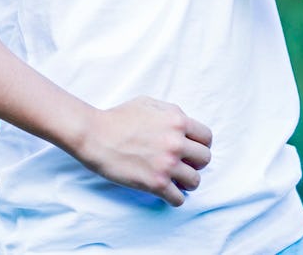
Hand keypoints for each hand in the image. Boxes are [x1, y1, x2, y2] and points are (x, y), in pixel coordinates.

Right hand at [76, 96, 211, 205]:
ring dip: (185, 181)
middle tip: (181, 163)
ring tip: (173, 178)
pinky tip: (164, 190)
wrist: (95, 135)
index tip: (190, 149)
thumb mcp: (148, 103)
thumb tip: (185, 125)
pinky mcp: (156, 183)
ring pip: (195, 181)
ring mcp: (167, 164)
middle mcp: (176, 142)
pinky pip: (179, 199)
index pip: (207, 137)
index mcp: (176, 120)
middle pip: (205, 159)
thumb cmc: (118, 117)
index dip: (199, 144)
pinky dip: (174, 197)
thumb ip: (170, 112)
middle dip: (194, 162)